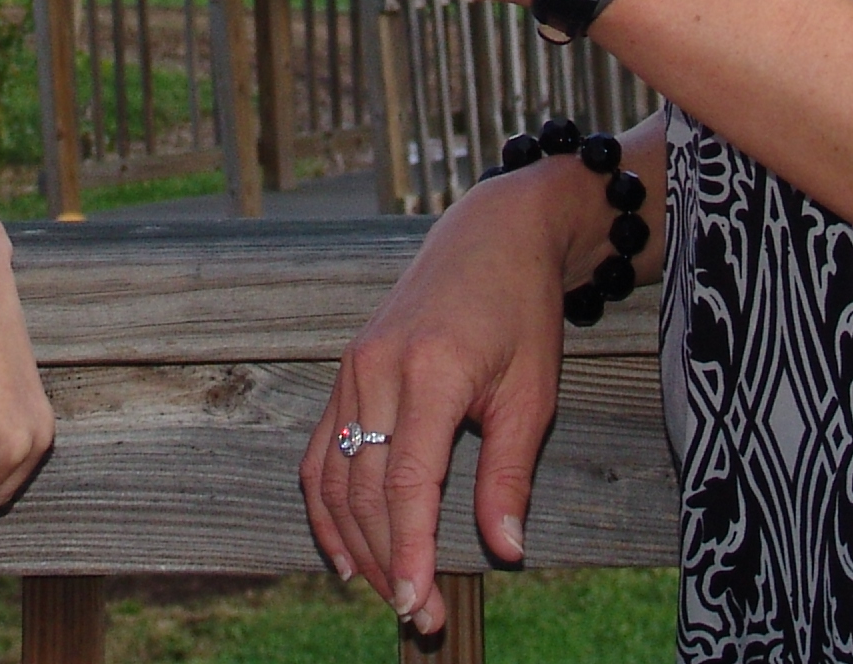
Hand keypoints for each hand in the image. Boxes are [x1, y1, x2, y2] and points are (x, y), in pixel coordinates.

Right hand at [305, 163, 588, 636]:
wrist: (492, 234)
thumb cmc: (521, 310)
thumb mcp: (532, 393)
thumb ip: (510, 474)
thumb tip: (505, 551)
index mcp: (430, 370)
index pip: (405, 483)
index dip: (408, 551)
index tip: (417, 605)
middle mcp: (378, 369)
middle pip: (365, 489)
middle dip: (387, 561)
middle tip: (419, 616)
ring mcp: (353, 368)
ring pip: (334, 476)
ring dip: (356, 543)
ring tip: (388, 593)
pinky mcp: (346, 371)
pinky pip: (320, 450)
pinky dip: (326, 506)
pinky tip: (345, 551)